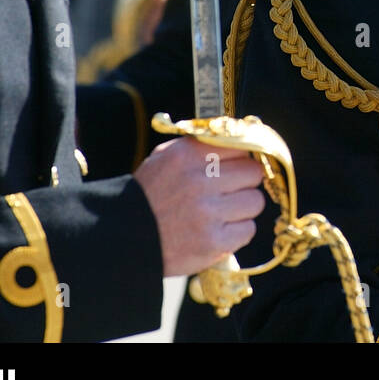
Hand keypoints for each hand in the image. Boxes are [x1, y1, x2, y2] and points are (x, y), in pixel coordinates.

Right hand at [134, 138, 265, 276]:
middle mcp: (199, 180)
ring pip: (255, 201)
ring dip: (243, 209)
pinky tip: (219, 231)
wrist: (123, 238)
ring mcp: (207, 212)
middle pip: (253, 173)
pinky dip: (237, 233)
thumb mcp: (165, 157)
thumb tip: (242, 137)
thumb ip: (201, 145)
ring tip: (222, 213)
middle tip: (230, 192)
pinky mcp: (213, 242)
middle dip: (245, 182)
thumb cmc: (150, 195)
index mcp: (188, 154)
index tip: (233, 168)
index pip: (242, 146)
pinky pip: (248, 230)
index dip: (239, 158)